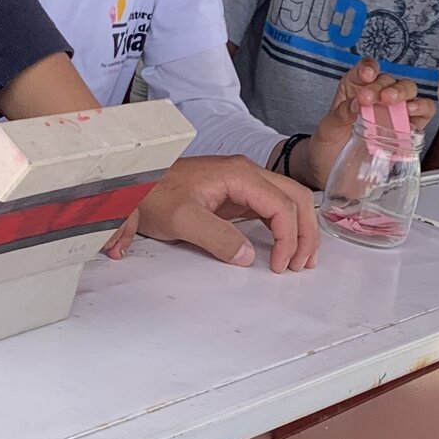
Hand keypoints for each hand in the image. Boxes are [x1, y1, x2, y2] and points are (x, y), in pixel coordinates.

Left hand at [109, 154, 319, 273]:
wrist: (134, 184)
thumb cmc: (154, 194)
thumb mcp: (183, 219)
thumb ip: (217, 237)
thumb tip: (247, 256)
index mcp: (239, 174)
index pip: (282, 204)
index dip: (288, 237)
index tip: (280, 264)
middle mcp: (247, 174)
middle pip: (295, 198)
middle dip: (305, 232)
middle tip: (302, 264)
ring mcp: (243, 184)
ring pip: (288, 202)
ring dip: (299, 230)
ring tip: (300, 260)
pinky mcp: (237, 196)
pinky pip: (272, 209)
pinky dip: (283, 228)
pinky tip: (283, 247)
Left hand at [304, 59, 436, 188]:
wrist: (333, 173)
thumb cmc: (328, 147)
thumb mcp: (327, 129)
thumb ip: (339, 114)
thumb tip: (355, 104)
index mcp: (355, 89)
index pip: (366, 69)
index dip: (369, 68)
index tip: (366, 76)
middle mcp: (377, 97)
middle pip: (388, 80)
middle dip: (381, 85)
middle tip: (369, 98)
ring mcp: (394, 112)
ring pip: (408, 90)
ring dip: (401, 92)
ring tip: (390, 101)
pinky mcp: (408, 128)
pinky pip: (423, 111)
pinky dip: (422, 107)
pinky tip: (411, 111)